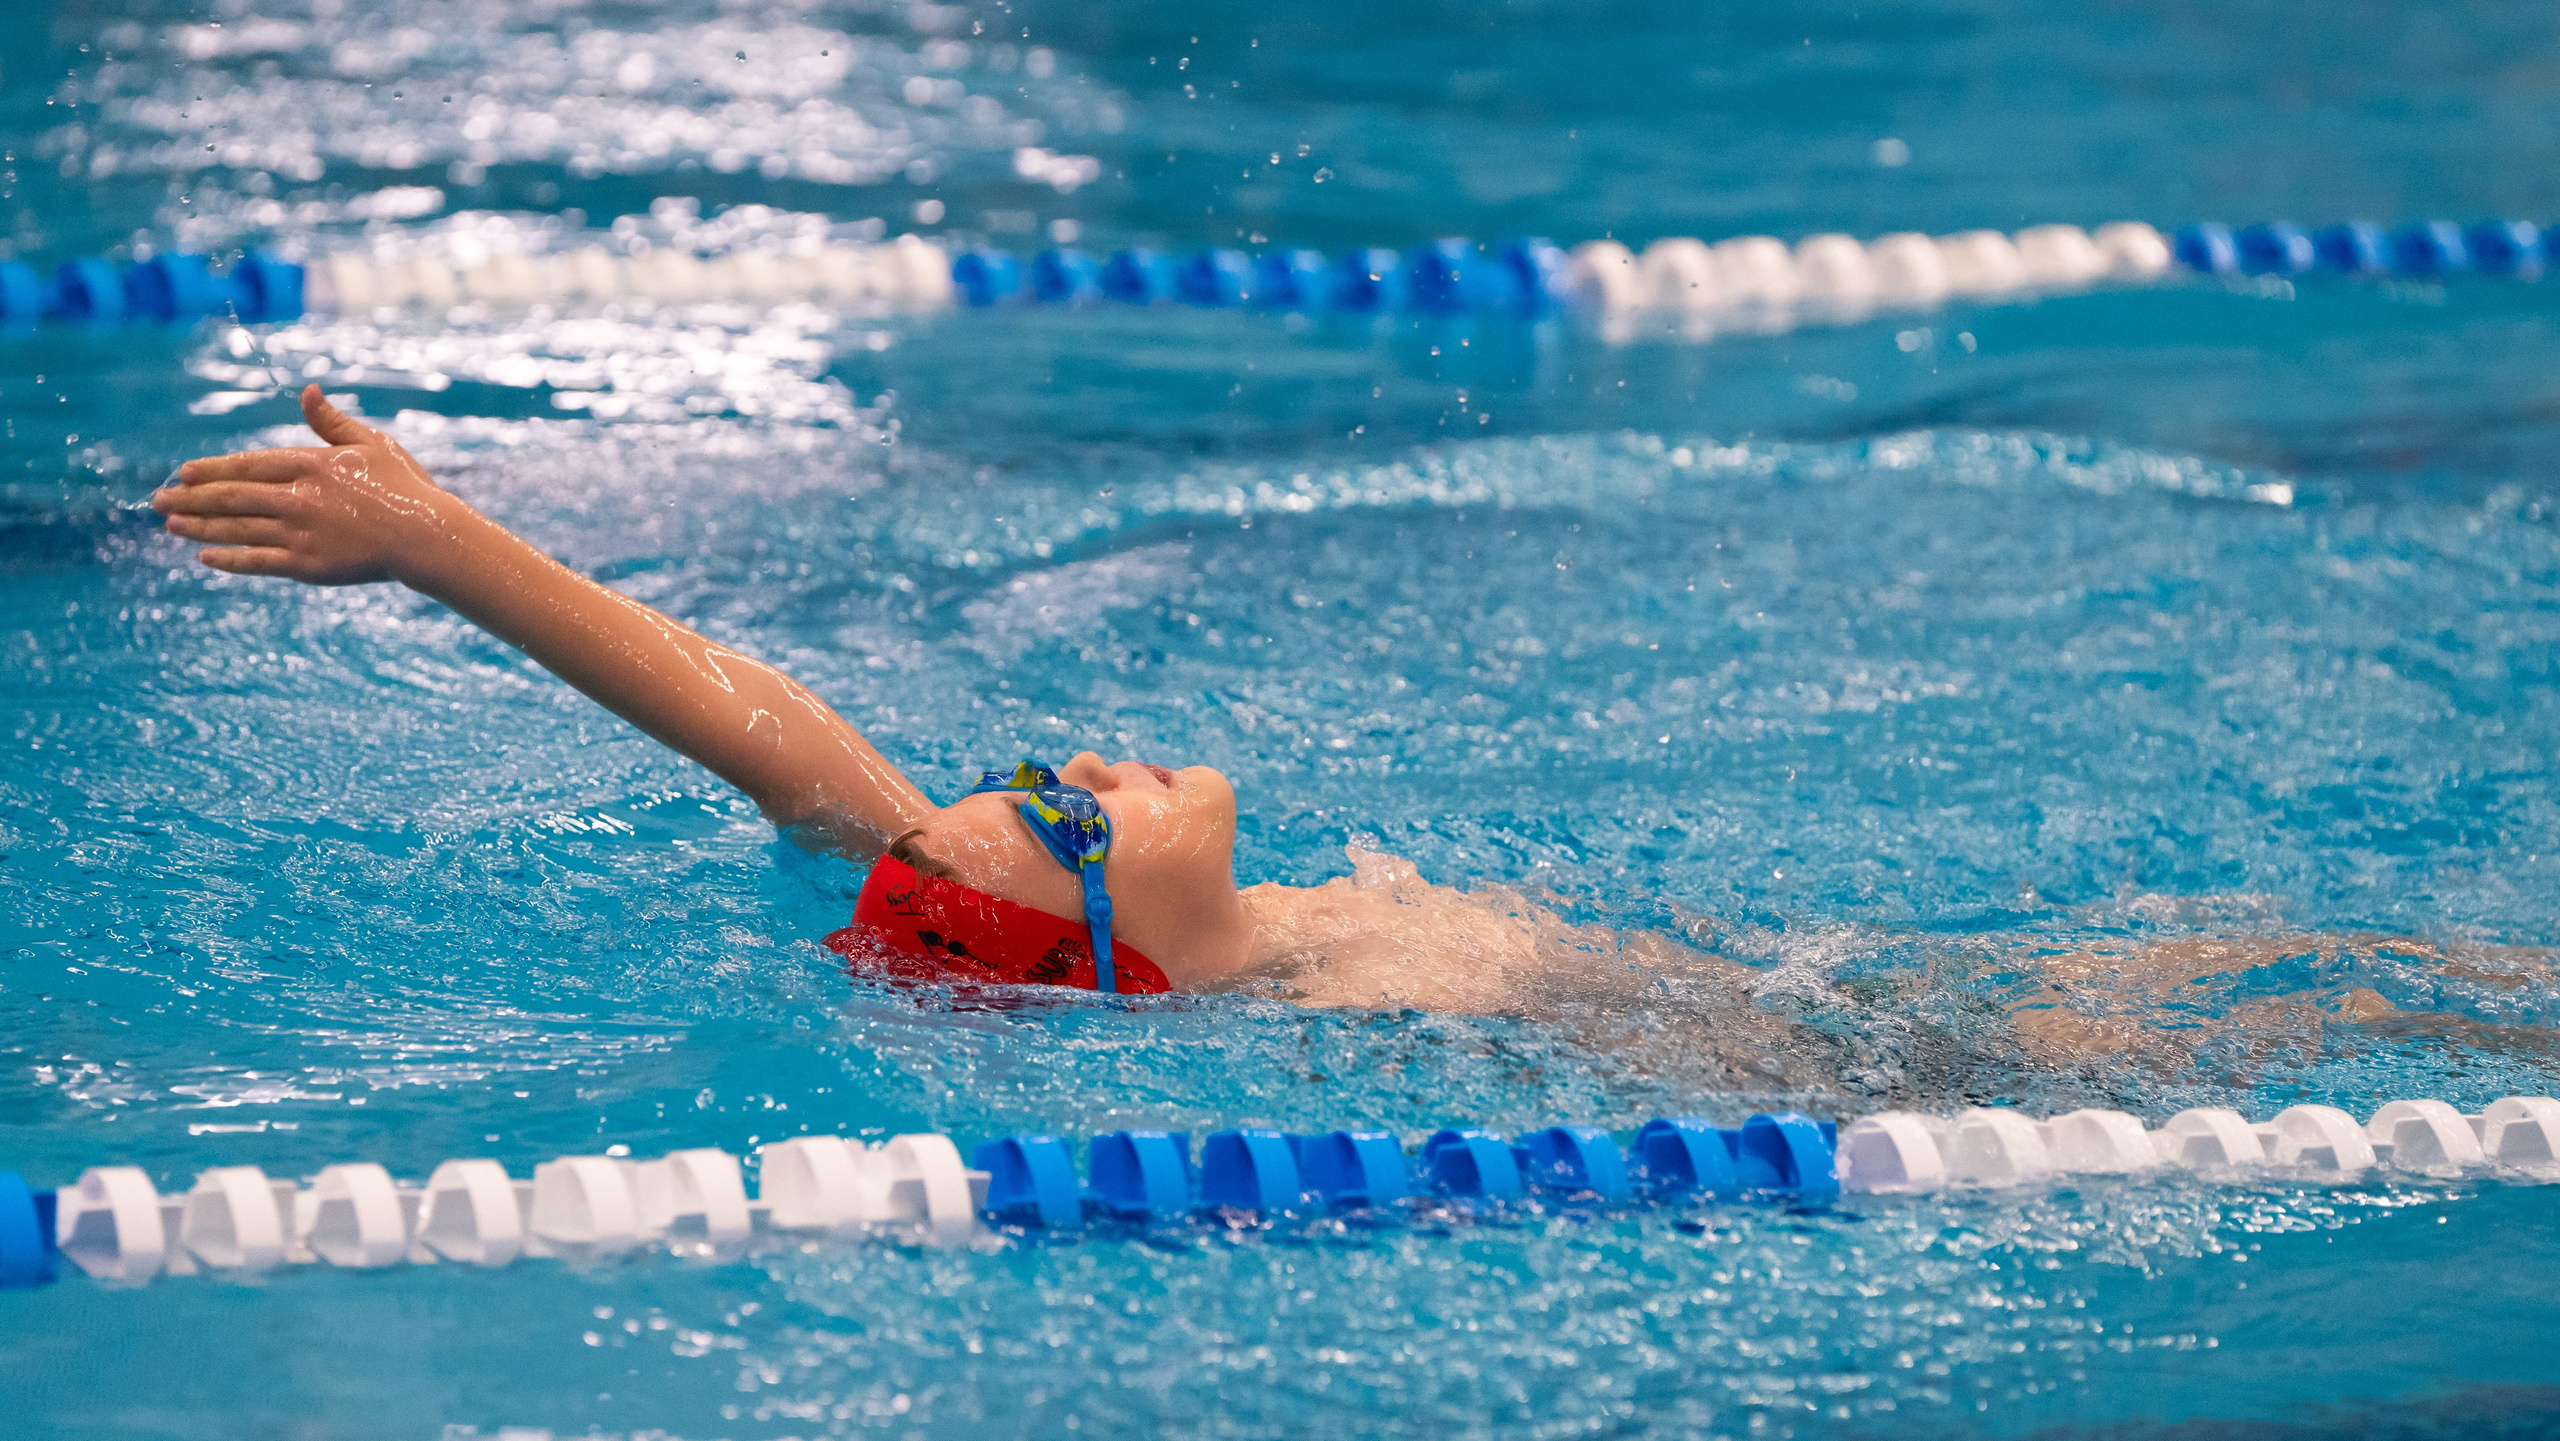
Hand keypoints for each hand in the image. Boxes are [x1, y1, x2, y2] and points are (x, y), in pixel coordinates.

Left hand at [153, 385, 457, 585]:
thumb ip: (332, 422)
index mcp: (313, 465)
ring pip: (238, 528)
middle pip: (233, 496)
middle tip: (156, 500)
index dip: (212, 469)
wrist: (427, 536)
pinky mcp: (308, 566)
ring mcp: (301, 535)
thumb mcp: (372, 444)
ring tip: (169, 525)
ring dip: (199, 527)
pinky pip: (259, 562)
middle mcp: (299, 498)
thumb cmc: (405, 486)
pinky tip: (206, 558)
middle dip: (190, 498)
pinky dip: (230, 560)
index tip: (182, 472)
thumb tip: (307, 391)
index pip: (248, 465)